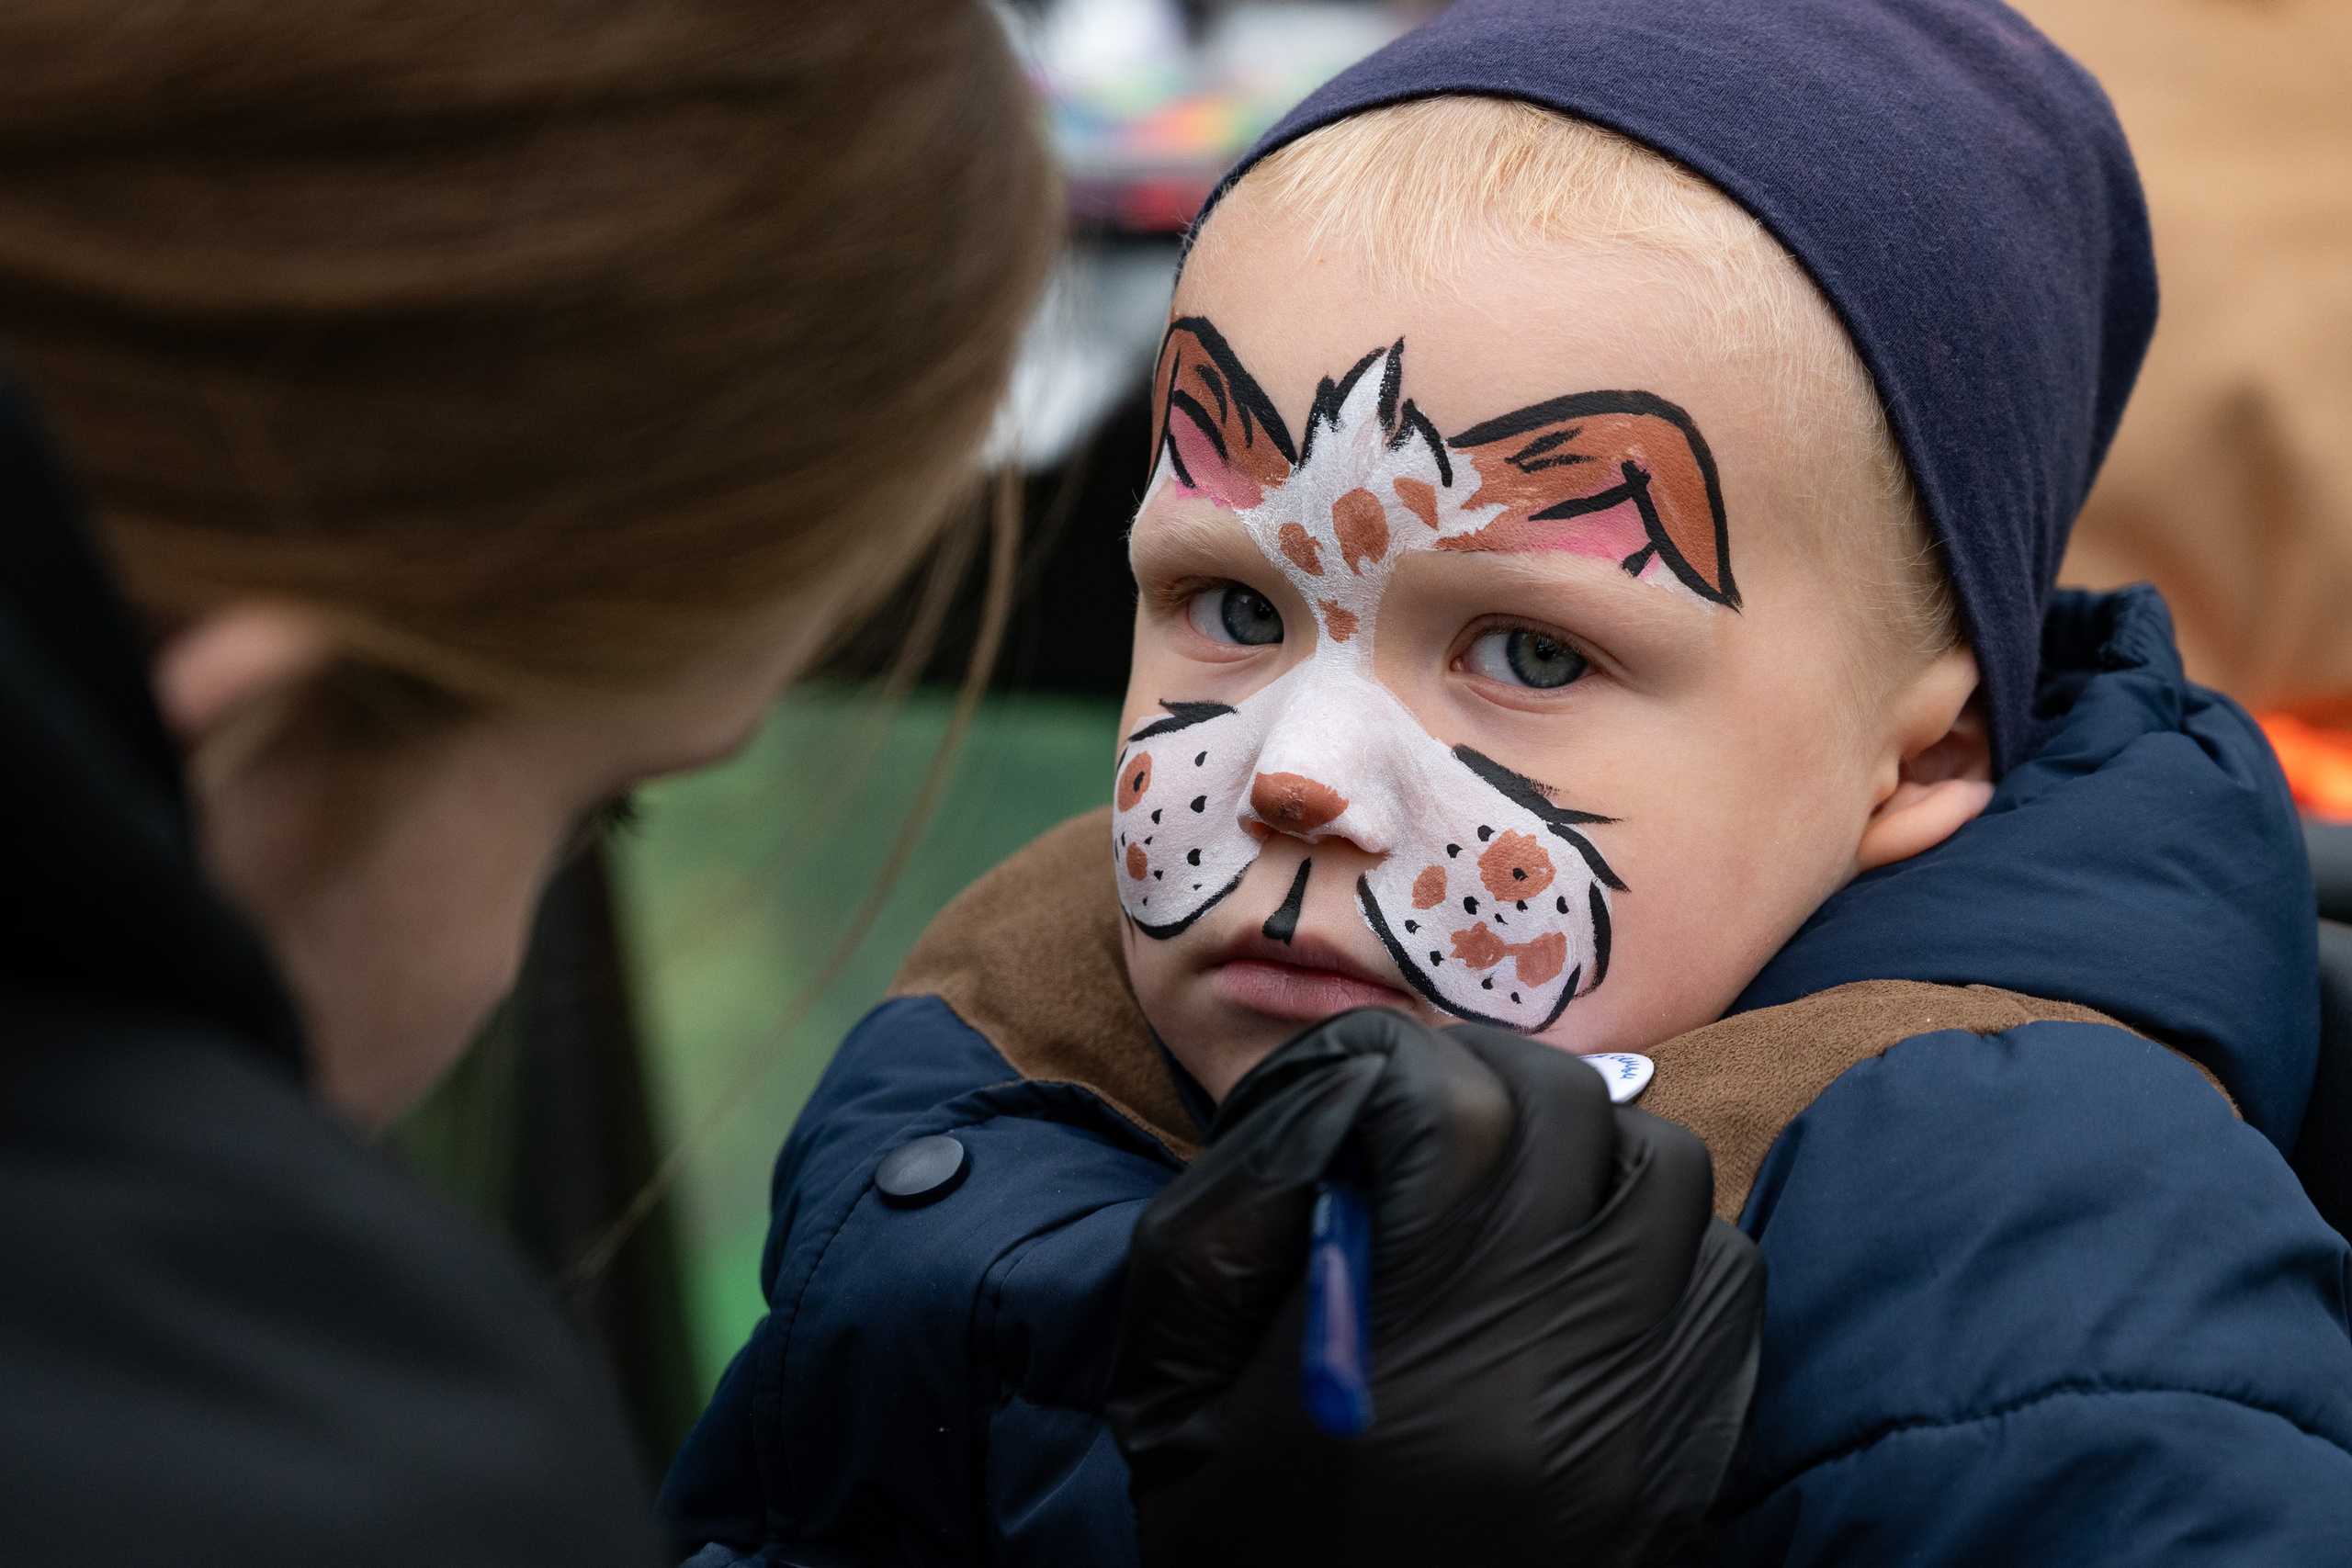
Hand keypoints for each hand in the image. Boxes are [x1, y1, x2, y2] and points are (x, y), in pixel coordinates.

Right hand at [1106, 1008, 1762, 1566]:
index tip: (1347, 1091)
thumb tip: (1328, 1096)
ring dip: (1588, 1153)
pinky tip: (1575, 1273)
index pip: (1458, 1110)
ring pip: (1672, 1181)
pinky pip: (1727, 1281)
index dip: (1391, 1065)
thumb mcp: (1166, 1379)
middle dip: (1489, 1085)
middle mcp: (1554, 1382)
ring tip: (1507, 1190)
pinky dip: (1660, 1243)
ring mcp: (1645, 1421)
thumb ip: (1221, 1216)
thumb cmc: (1237, 1539)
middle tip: (1423, 1115)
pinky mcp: (1691, 1456)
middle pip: (1578, 1118)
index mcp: (1413, 1357)